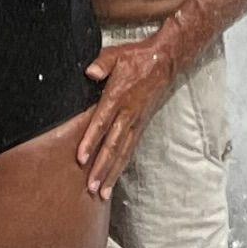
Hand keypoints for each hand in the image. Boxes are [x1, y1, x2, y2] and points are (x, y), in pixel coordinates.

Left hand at [75, 27, 184, 194]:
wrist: (165, 62)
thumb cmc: (137, 58)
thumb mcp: (116, 54)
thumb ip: (102, 64)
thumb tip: (89, 72)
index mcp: (118, 97)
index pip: (102, 123)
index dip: (91, 141)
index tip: (81, 158)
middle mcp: (127, 115)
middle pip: (112, 146)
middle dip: (101, 168)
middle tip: (91, 188)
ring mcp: (136, 122)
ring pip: (122, 153)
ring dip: (112, 173)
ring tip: (102, 192)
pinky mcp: (141, 126)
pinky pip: (130, 149)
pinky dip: (122, 166)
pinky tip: (115, 178)